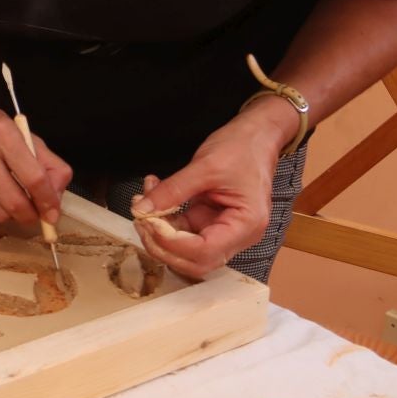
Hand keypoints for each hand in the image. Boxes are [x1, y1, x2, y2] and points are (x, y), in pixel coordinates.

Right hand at [0, 100, 71, 229]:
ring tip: (15, 208)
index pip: (34, 177)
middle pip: (14, 201)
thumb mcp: (24, 136)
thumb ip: (49, 164)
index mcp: (4, 134)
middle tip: (35, 215)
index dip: (48, 201)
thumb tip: (55, 200)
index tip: (52, 213)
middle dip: (31, 215)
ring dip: (12, 218)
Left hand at [130, 98, 295, 277]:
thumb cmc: (241, 149)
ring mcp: (224, 230)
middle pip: (195, 261)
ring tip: (143, 200)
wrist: (256, 136)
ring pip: (185, 249)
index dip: (172, 243)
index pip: (205, 252)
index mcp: (246, 225)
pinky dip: (164, 218)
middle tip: (140, 219)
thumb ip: (172, 190)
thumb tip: (142, 209)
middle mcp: (239, 236)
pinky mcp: (210, 222)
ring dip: (159, 230)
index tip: (148, 221)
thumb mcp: (205, 166)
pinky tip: (152, 194)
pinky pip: (183, 230)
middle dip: (162, 245)